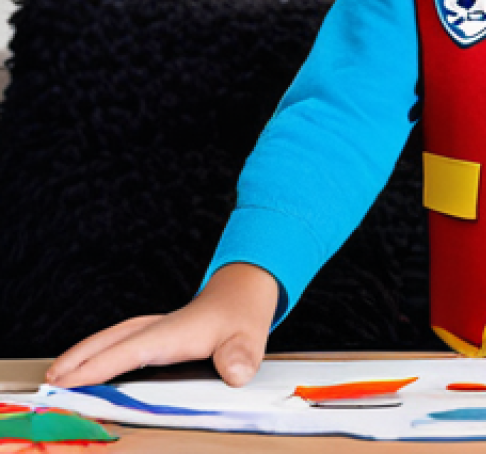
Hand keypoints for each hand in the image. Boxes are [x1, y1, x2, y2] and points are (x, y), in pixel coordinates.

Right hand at [45, 263, 279, 388]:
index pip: (130, 351)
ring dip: (86, 353)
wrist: (245, 292)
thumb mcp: (249, 336)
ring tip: (59, 373)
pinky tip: (95, 365)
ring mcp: (158, 329)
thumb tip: (235, 373)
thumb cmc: (243, 315)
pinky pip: (122, 342)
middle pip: (113, 340)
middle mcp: (160, 328)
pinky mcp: (160, 334)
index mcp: (174, 331)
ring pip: (115, 338)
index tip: (67, 381)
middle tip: (50, 379)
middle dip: (80, 358)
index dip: (99, 367)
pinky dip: (102, 352)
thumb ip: (241, 355)